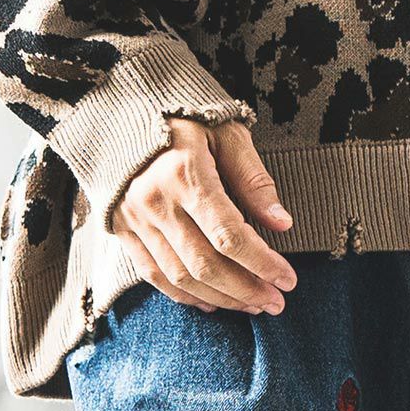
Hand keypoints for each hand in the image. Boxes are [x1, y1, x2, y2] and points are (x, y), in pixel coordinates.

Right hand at [112, 117, 298, 315]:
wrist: (124, 106)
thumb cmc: (186, 114)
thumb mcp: (227, 132)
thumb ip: (253, 179)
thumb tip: (282, 223)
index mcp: (185, 173)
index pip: (229, 235)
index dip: (262, 263)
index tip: (288, 279)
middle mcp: (156, 201)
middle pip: (205, 264)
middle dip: (245, 289)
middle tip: (275, 302)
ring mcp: (134, 218)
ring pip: (180, 276)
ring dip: (220, 298)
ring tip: (251, 304)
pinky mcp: (122, 228)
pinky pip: (153, 274)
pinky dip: (183, 295)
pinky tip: (211, 302)